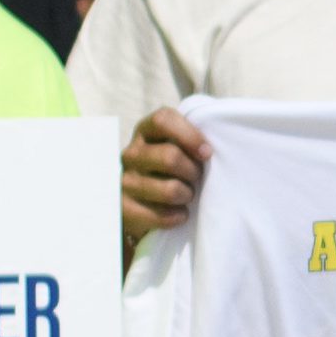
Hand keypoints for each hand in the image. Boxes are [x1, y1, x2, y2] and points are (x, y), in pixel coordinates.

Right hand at [117, 107, 210, 242]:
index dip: (189, 135)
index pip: (162, 120)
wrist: (144, 203)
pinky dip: (177, 216)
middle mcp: (131, 154)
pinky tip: (179, 212)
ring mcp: (125, 181)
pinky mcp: (124, 208)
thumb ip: (191, 139)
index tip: (207, 152)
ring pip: (169, 189)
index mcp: (146, 132)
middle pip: (170, 157)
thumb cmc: (173, 169)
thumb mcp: (179, 147)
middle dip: (193, 171)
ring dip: (187, 195)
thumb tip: (211, 148)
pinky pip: (160, 215)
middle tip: (197, 178)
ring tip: (187, 195)